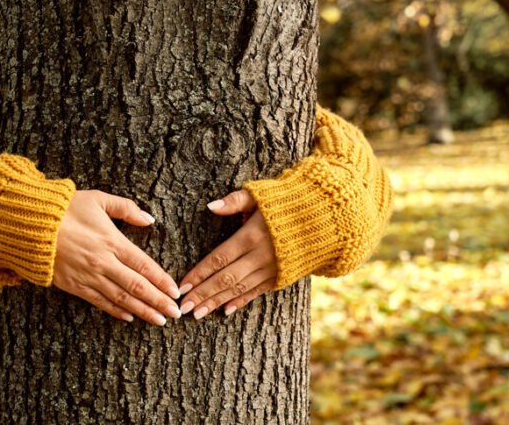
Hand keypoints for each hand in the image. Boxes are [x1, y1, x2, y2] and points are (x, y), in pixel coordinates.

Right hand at [52, 189, 180, 325]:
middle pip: (137, 287)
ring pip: (121, 298)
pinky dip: (116, 311)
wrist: (29, 224)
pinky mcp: (74, 285)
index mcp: (112, 241)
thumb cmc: (65, 208)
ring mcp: (88, 276)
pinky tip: (129, 317)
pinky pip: (99, 302)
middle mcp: (104, 262)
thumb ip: (127, 209)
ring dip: (142, 311)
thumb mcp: (99, 199)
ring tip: (159, 321)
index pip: (144, 265)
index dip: (162, 280)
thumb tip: (149, 219)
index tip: (175, 292)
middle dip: (159, 302)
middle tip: (175, 313)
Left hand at [177, 189, 276, 318]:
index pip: (218, 259)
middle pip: (226, 279)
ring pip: (240, 288)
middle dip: (204, 294)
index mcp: (251, 236)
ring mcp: (272, 268)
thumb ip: (234, 201)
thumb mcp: (260, 195)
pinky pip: (258, 291)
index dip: (199, 274)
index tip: (182, 286)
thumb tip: (210, 206)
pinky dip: (241, 301)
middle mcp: (260, 256)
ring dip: (217, 301)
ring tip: (199, 314)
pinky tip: (226, 311)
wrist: (326, 216)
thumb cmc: (287, 202)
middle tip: (184, 308)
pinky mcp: (282, 275)